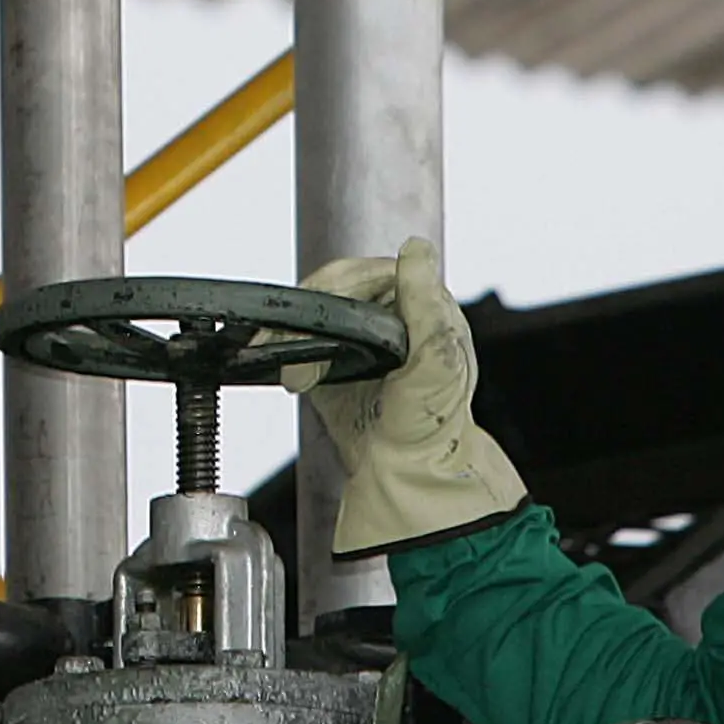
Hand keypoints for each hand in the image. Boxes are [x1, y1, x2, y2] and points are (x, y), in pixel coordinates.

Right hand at [291, 237, 525, 555]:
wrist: (406, 473)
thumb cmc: (432, 426)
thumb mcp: (437, 364)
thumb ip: (426, 307)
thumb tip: (416, 250)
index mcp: (423, 307)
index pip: (372, 270)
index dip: (342, 283)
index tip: (322, 304)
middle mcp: (391, 316)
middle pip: (335, 286)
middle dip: (312, 311)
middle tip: (297, 335)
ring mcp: (359, 337)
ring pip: (313, 309)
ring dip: (296, 333)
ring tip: (296, 368)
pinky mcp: (332, 360)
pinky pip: (301, 338)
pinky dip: (287, 350)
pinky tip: (292, 375)